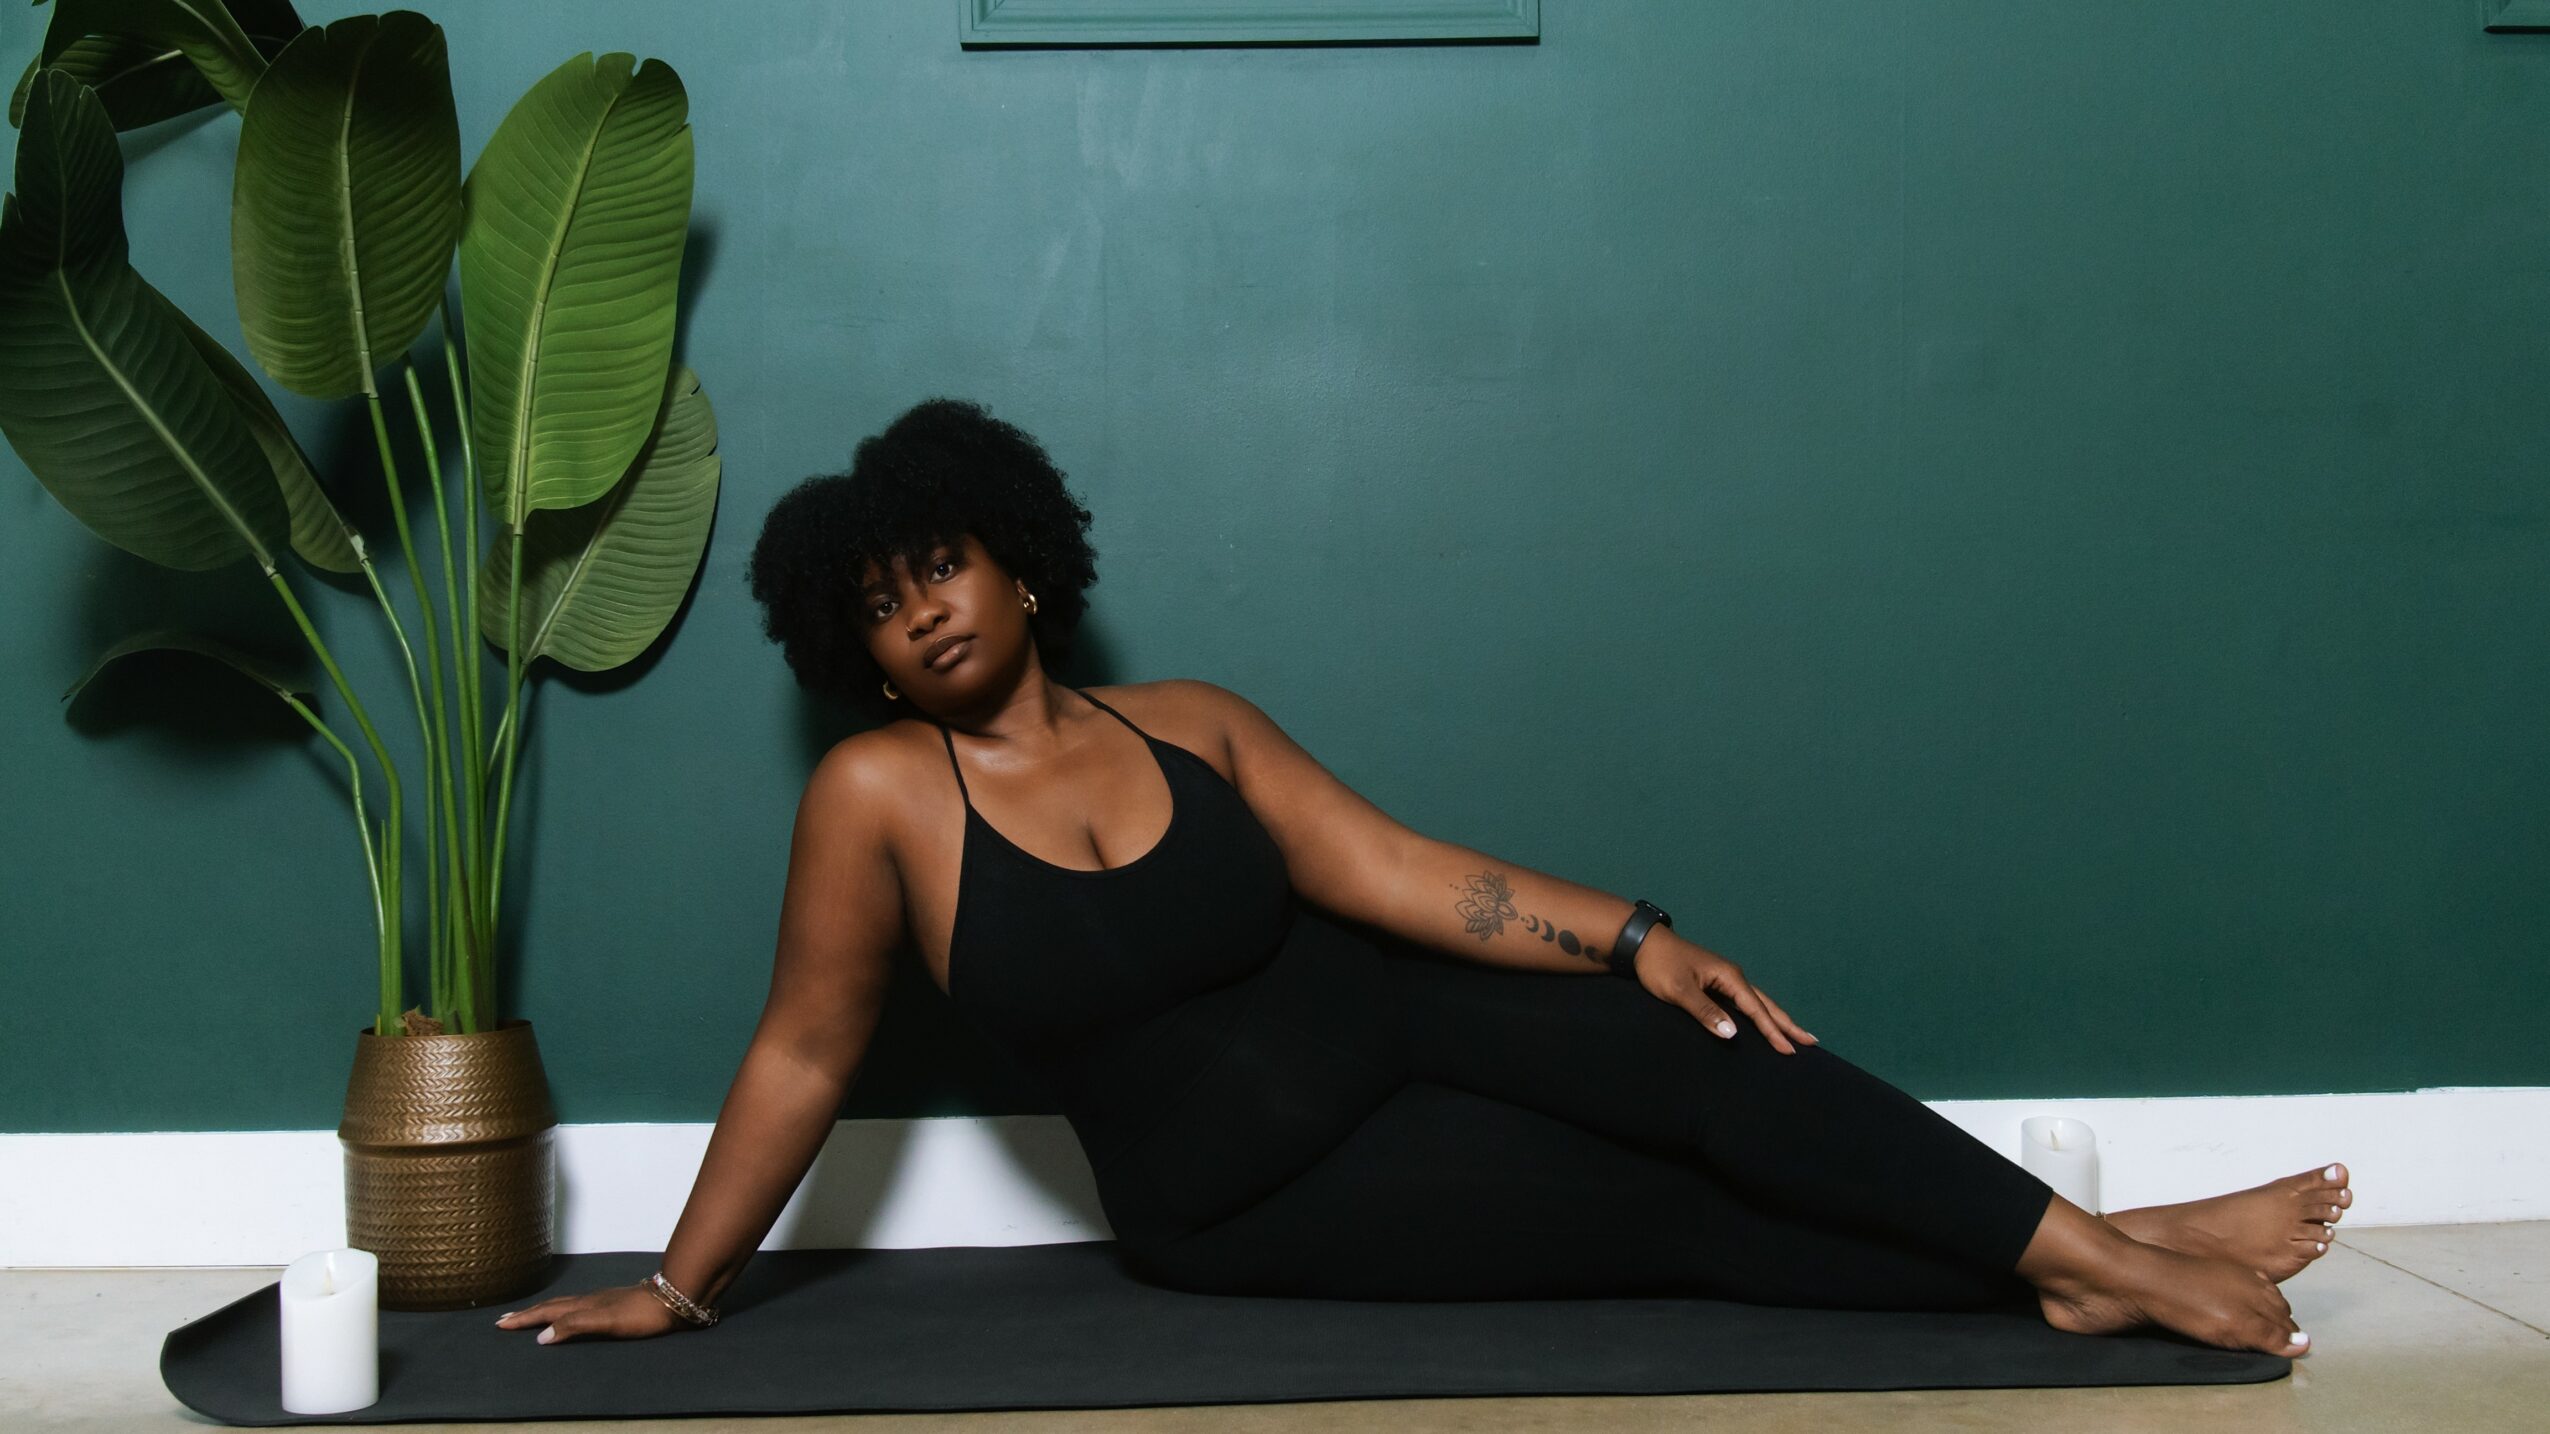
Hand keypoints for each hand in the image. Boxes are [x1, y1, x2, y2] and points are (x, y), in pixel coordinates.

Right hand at [492, 1282, 688, 1343]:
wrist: (674, 1300)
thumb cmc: (641, 1314)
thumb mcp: (606, 1322)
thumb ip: (575, 1326)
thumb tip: (541, 1337)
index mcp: (583, 1306)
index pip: (547, 1313)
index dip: (524, 1319)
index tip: (500, 1323)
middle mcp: (589, 1301)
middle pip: (552, 1307)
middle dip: (528, 1314)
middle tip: (506, 1319)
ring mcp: (602, 1301)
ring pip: (565, 1305)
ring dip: (545, 1311)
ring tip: (531, 1316)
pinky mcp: (614, 1306)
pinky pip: (580, 1308)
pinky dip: (565, 1312)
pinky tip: (573, 1314)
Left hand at [1632, 929, 1817, 1053]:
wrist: (1643, 944)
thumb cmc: (1660, 966)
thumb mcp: (1680, 991)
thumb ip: (1705, 1012)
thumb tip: (1732, 1034)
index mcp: (1729, 977)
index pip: (1756, 1010)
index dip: (1773, 1031)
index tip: (1790, 1049)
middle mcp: (1732, 976)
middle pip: (1766, 1004)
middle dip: (1787, 1024)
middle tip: (1811, 1041)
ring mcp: (1725, 978)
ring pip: (1757, 1002)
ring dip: (1776, 1019)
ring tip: (1795, 1034)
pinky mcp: (1715, 982)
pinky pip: (1744, 1002)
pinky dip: (1758, 1013)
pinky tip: (1760, 1022)